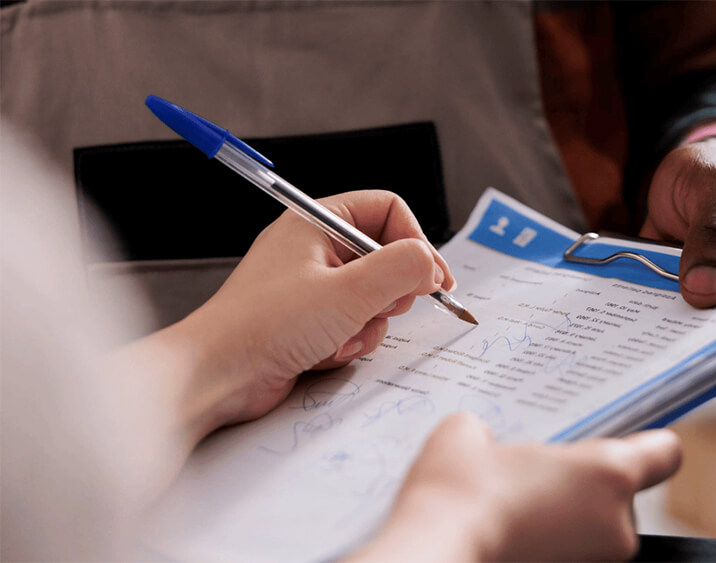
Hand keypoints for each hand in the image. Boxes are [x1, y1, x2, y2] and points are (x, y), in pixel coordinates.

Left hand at [175, 190, 454, 433]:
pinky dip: (349, 343)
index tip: (434, 278)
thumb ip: (402, 270)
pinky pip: (354, 325)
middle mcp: (314, 249)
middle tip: (380, 309)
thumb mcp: (348, 293)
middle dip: (391, 292)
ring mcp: (312, 287)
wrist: (216, 377)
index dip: (416, 241)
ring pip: (374, 298)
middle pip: (386, 257)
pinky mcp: (310, 322)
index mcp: (316, 222)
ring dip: (367, 325)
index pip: (387, 210)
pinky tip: (324, 354)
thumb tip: (433, 266)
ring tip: (339, 337)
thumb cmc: (266, 325)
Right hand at [350, 413, 681, 561]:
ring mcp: (598, 562)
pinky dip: (549, 544)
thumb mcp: (467, 433)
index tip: (619, 441)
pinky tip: (508, 534)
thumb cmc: (454, 494)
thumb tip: (484, 439)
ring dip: (565, 518)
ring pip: (594, 529)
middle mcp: (619, 525)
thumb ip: (493, 431)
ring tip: (513, 509)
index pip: (665, 453)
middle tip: (535, 475)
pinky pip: (572, 551)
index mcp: (610, 473)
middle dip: (582, 486)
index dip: (646, 445)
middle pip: (621, 495)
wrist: (431, 555)